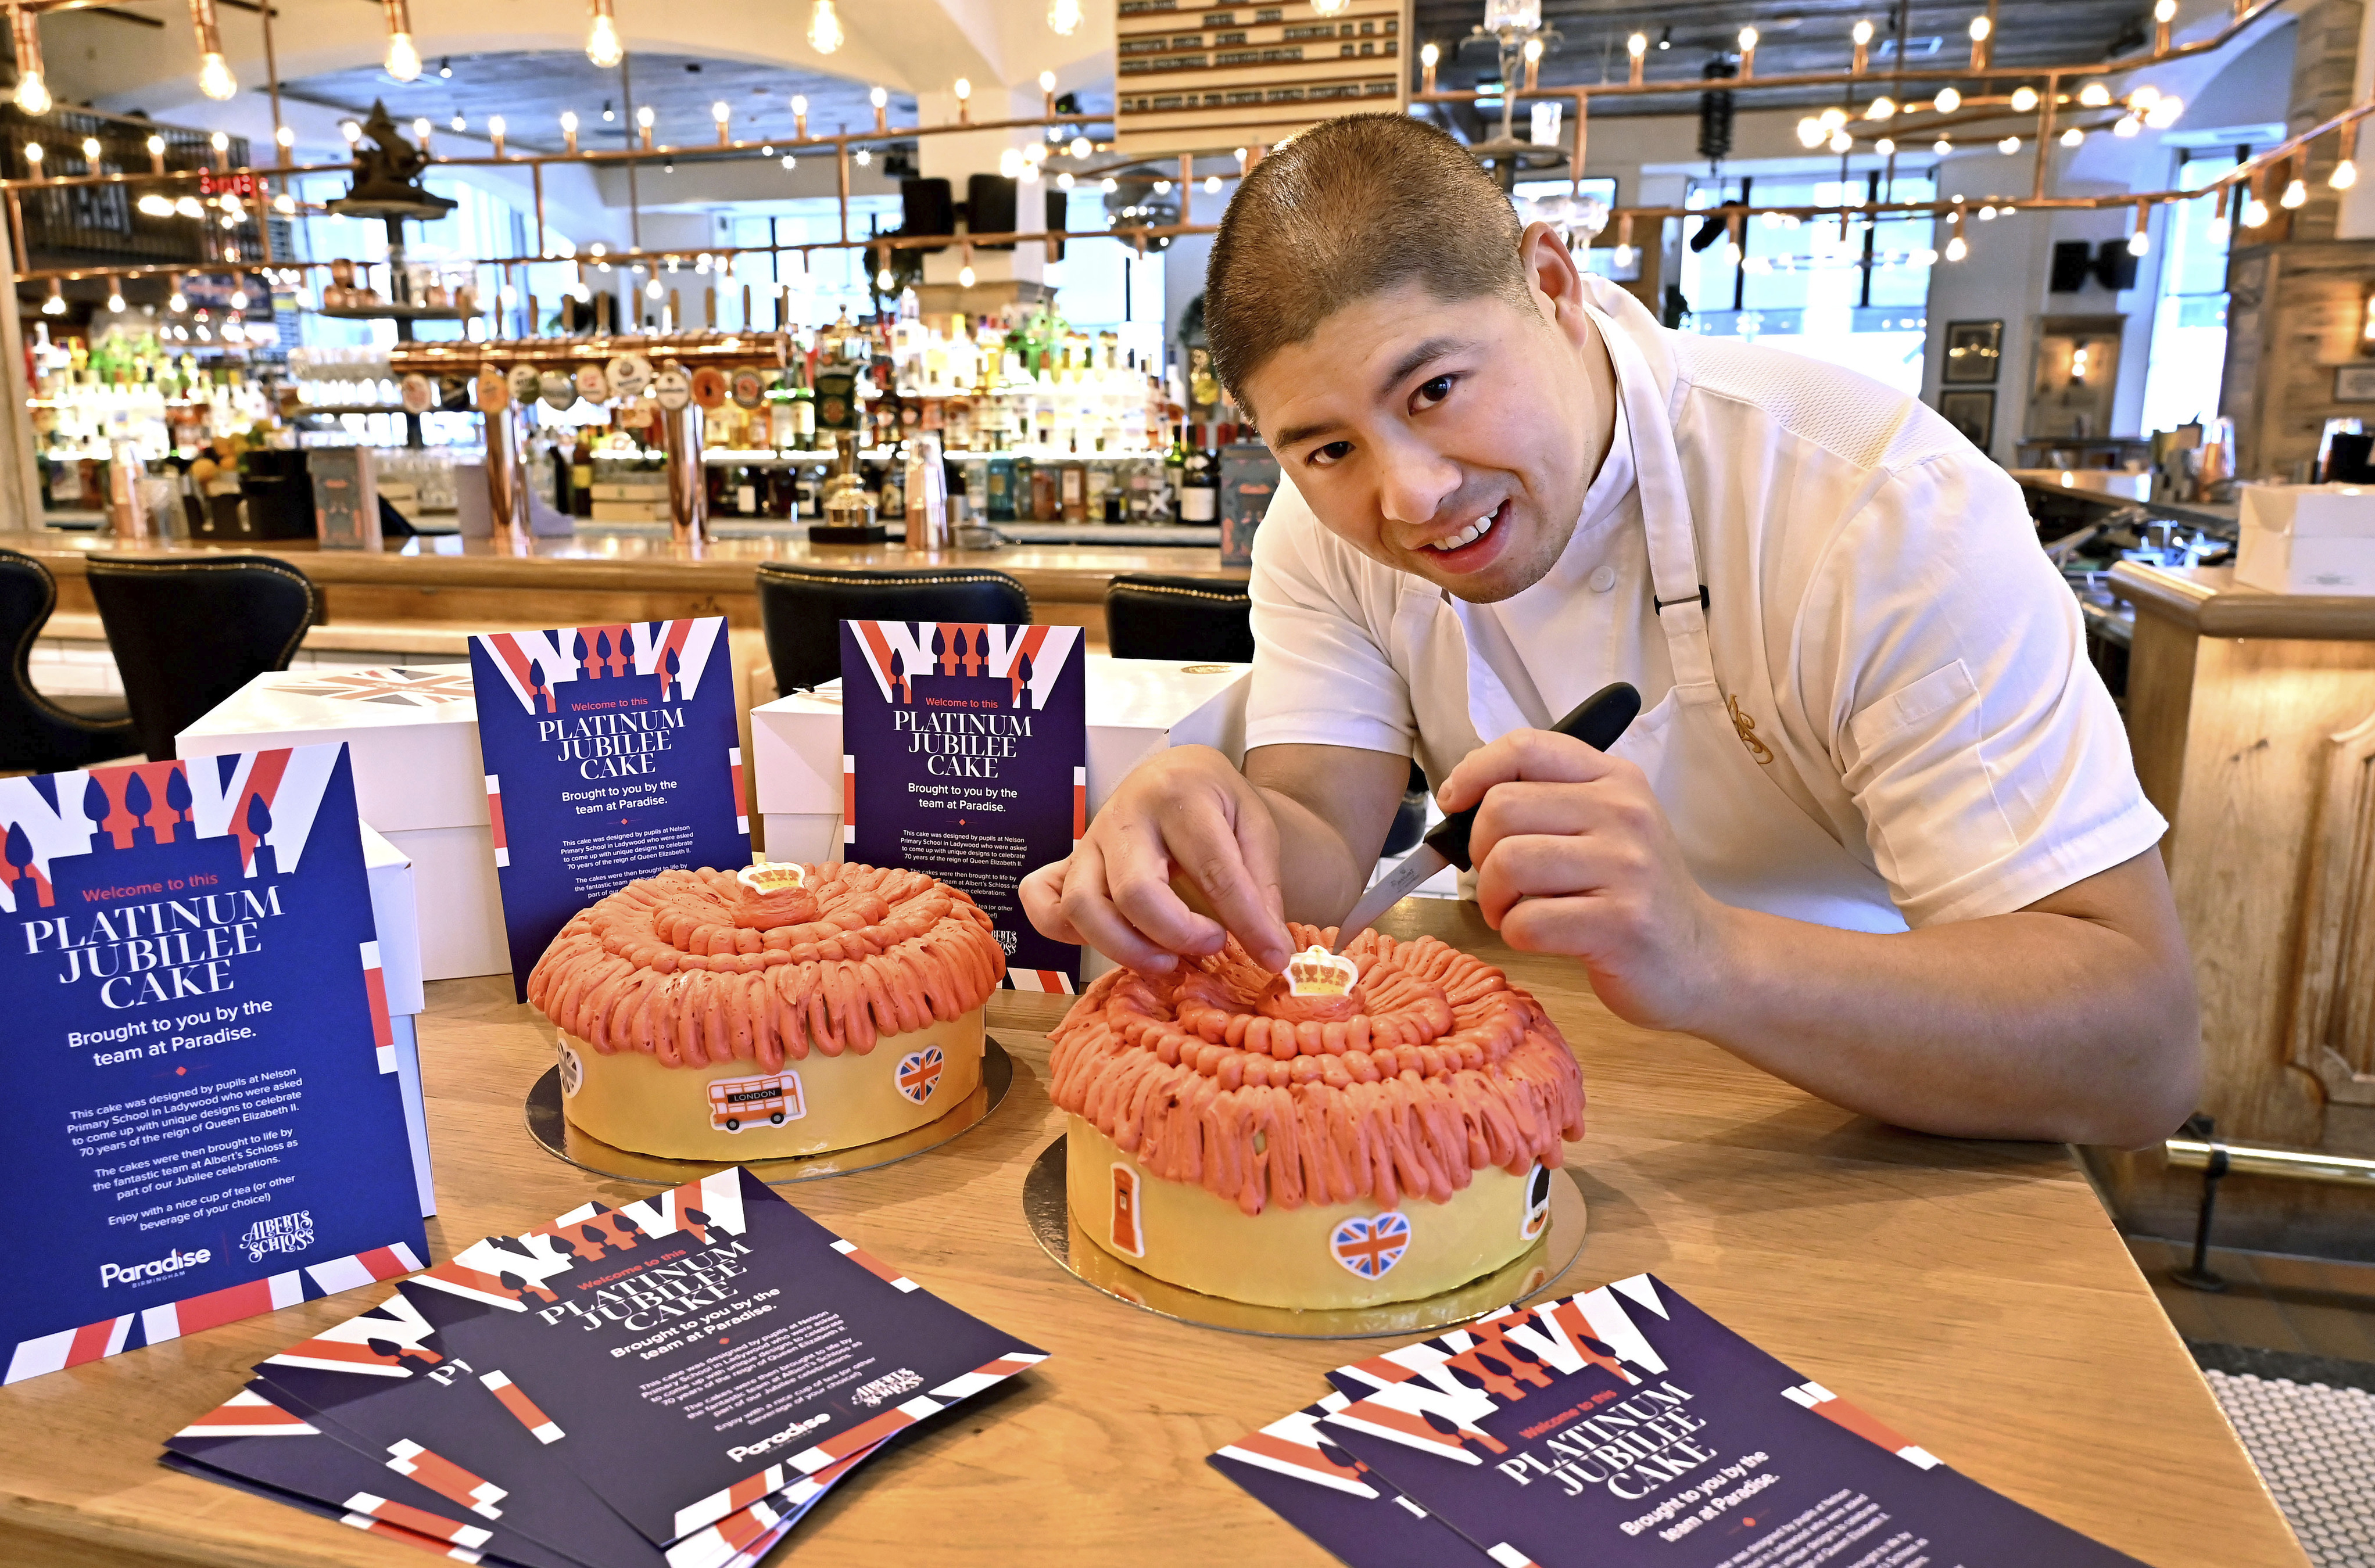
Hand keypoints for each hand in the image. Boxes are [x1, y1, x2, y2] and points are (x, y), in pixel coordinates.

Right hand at [1019, 745, 1292, 975]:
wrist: (1176, 773)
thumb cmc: (1216, 803)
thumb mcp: (1254, 828)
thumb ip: (1261, 888)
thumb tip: (1271, 952)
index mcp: (1179, 794)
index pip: (1212, 870)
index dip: (1245, 924)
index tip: (1272, 958)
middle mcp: (1124, 815)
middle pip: (1135, 893)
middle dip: (1177, 935)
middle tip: (1212, 945)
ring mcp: (1088, 840)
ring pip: (1083, 907)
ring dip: (1125, 948)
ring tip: (1167, 959)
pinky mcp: (1068, 862)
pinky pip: (1043, 901)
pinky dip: (1064, 932)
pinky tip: (1111, 940)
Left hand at [1438, 729, 1733, 1032]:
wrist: (1704, 959)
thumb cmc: (1635, 893)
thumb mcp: (1606, 826)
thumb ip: (1547, 801)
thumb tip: (1462, 798)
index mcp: (1615, 779)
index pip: (1526, 747)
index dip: (1474, 771)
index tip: (1454, 802)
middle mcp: (1624, 813)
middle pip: (1502, 809)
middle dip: (1479, 853)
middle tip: (1499, 882)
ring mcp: (1626, 868)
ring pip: (1507, 864)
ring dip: (1493, 898)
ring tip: (1515, 912)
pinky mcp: (1619, 924)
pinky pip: (1526, 921)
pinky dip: (1514, 933)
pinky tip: (1540, 937)